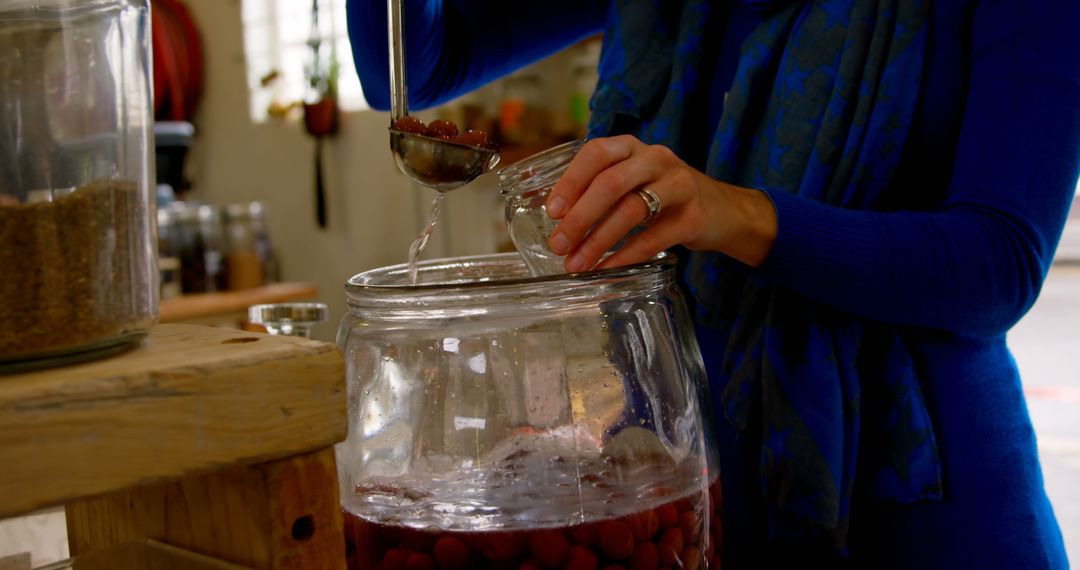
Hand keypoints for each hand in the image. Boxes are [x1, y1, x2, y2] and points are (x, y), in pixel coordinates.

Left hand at [544, 135, 778, 271]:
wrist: (725, 210)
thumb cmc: (666, 196)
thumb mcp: (635, 180)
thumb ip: (602, 188)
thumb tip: (557, 218)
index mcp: (633, 147)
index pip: (596, 153)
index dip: (571, 181)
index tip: (553, 211)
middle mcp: (656, 159)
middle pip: (610, 183)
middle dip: (579, 217)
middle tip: (558, 245)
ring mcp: (678, 185)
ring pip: (631, 210)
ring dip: (597, 241)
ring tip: (577, 264)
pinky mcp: (693, 216)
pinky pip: (652, 238)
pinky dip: (625, 256)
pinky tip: (606, 268)